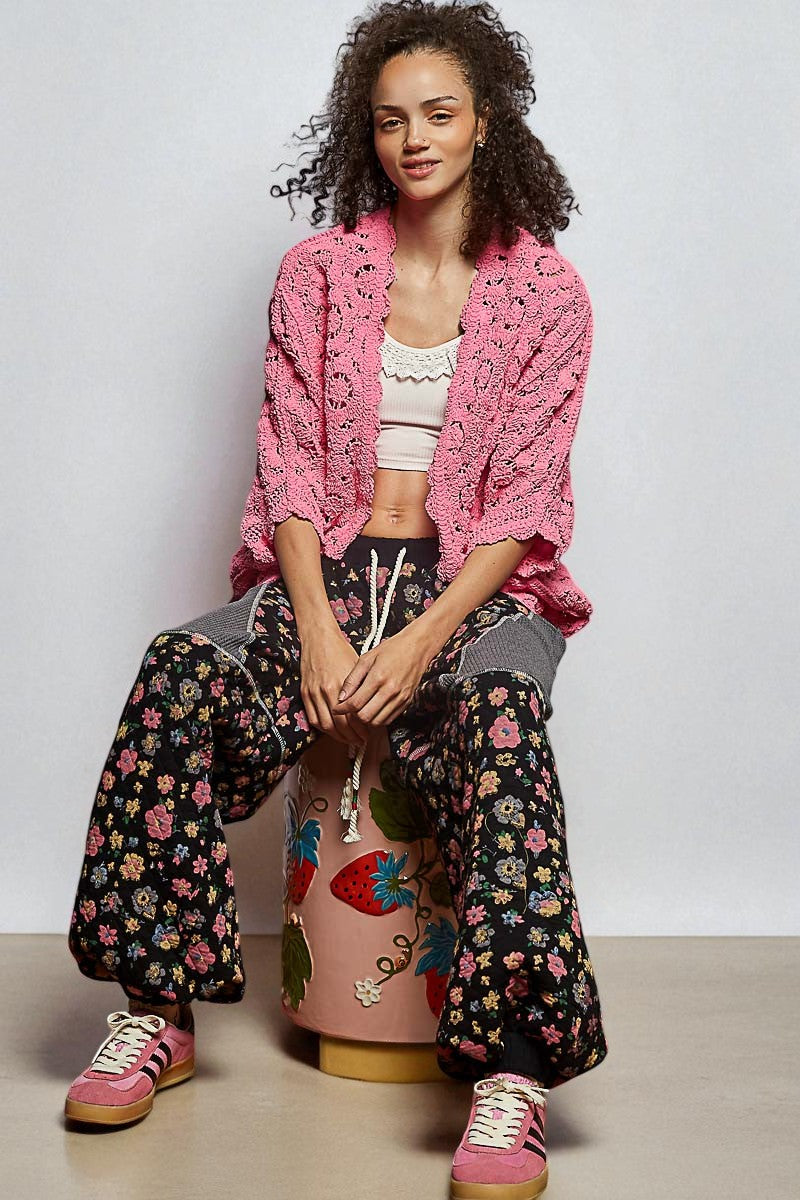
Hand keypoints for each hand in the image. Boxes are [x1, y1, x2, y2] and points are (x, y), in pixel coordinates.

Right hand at [298, 625, 370, 747]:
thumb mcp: (357, 668)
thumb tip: (370, 709)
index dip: (361, 729)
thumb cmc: (340, 651)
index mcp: (341, 685)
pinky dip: (323, 729)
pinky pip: (313, 718)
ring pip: (325, 725)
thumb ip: (360, 690)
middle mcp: (326, 691)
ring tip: (348, 739)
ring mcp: (313, 693)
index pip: (352, 717)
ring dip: (337, 736)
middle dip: (351, 736)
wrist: (319, 638)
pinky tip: (332, 730)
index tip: (368, 733)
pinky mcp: (305, 693)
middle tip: (360, 740)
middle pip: (339, 725)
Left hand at [332, 626, 438, 727]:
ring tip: (361, 708)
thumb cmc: (392, 649)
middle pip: (365, 717)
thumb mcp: (366, 658)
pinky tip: (373, 708)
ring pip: (377, 722)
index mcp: (378, 678)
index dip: (342, 709)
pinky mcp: (406, 703)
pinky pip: (388, 720)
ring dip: (366, 718)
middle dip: (353, 715)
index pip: (355, 703)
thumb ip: (352, 679)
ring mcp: (400, 698)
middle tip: (349, 708)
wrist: (417, 647)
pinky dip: (378, 718)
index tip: (336, 708)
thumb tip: (341, 697)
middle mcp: (390, 691)